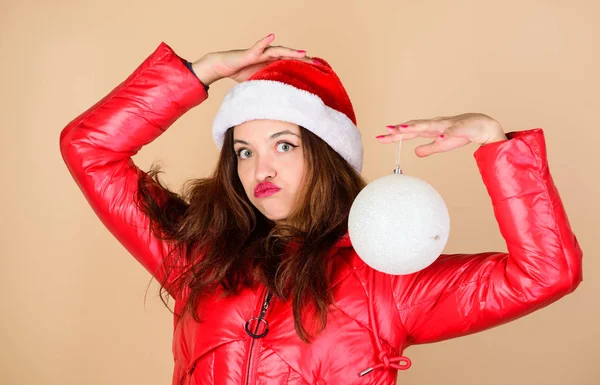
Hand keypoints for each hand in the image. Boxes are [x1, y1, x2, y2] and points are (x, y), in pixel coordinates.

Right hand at [191, 33, 313, 84]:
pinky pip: (258, 46)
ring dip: (290, 51)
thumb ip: (269, 84)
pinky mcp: (250, 52)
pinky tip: (272, 36)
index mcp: (272, 63)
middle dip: (302, 59)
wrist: (224, 66)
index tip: (317, 70)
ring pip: (278, 50)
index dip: (302, 65)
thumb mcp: (259, 81)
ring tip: (302, 53)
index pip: (290, 63)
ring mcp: (260, 53)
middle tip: (317, 63)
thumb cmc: (241, 72)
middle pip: (288, 56)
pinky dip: (265, 41)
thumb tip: (281, 97)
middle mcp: (268, 56)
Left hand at [376, 113, 507, 156]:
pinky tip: (439, 138)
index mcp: (430, 129)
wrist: (484, 126)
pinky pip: (452, 132)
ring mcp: (447, 125)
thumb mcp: (442, 146)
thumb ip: (428, 148)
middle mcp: (435, 124)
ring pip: (430, 125)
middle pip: (414, 126)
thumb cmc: (462, 134)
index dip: (394, 135)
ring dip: (416, 126)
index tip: (379, 137)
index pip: (409, 131)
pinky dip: (445, 134)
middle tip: (386, 130)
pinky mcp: (460, 128)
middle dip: (400, 128)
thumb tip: (414, 153)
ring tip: (403, 128)